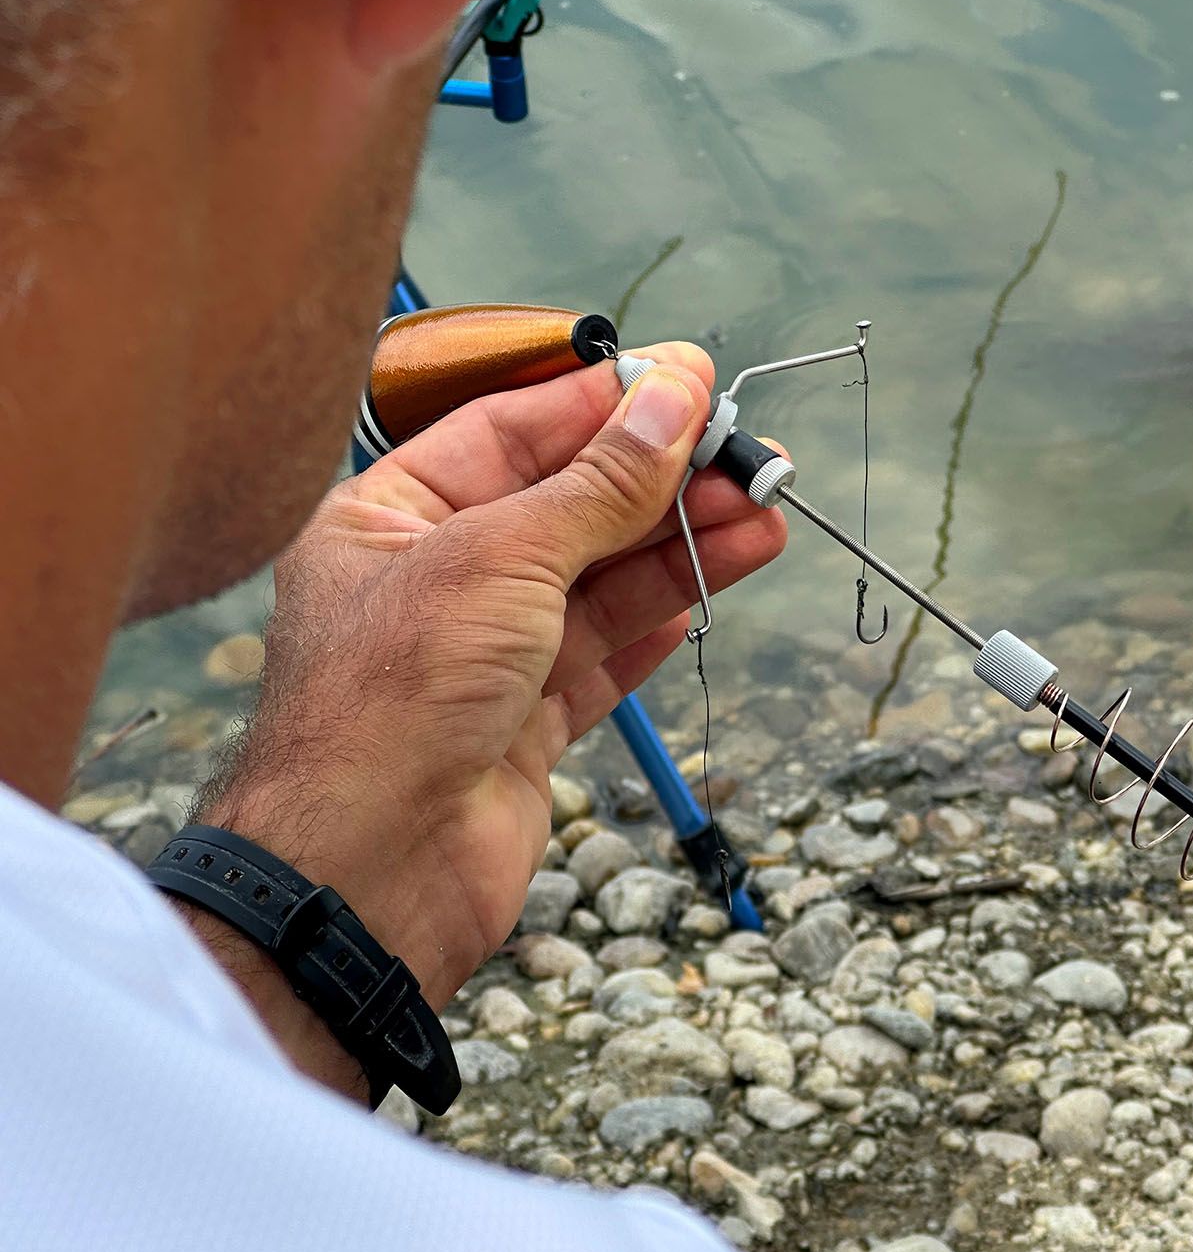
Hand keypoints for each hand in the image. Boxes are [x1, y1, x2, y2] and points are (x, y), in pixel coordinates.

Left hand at [189, 344, 785, 1095]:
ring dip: (680, 548)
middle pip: (567, 507)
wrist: (370, 870)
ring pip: (598, 583)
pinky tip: (707, 589)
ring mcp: (482, 656)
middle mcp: (434, 579)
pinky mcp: (523, 725)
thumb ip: (600, 483)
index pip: (511, 431)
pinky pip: (601, 658)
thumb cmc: (396, 699)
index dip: (604, 404)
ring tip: (763, 517)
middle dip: (662, 482)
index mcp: (390, 516)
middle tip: (752, 458)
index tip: (690, 381)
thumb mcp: (502, 557)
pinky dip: (656, 624)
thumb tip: (673, 396)